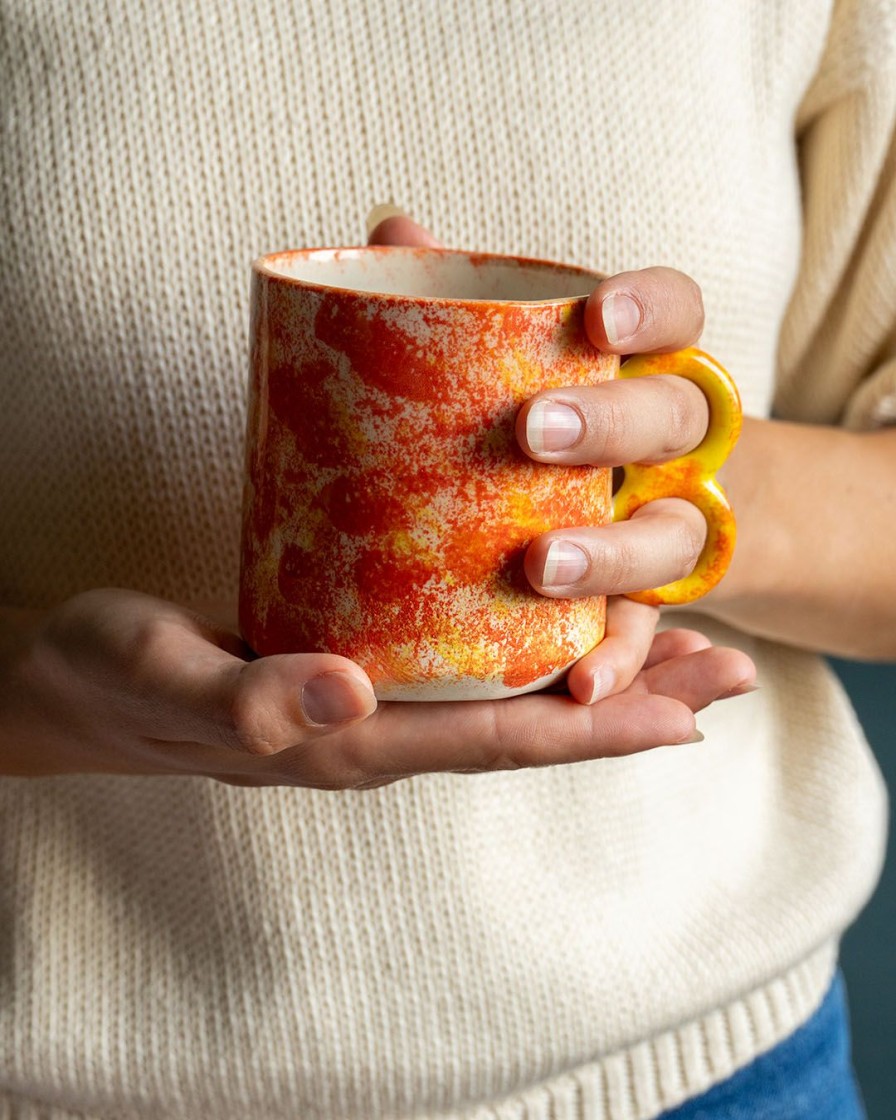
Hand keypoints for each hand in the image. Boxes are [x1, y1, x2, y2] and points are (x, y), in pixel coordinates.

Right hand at [1, 588, 753, 786]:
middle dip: (632, 701)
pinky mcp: (354, 654)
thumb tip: (355, 695)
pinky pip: (463, 657)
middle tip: (727, 667)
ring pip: (509, 689)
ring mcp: (370, 695)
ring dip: (599, 668)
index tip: (688, 715)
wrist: (69, 679)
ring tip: (682, 636)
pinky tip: (561, 607)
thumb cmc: (111, 677)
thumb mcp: (163, 674)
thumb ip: (247, 697)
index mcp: (348, 743)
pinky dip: (530, 637)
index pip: (496, 744)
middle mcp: (378, 726)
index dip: (596, 734)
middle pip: (530, 723)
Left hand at [368, 206, 722, 702]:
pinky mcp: (642, 604)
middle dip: (615, 424)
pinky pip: (644, 633)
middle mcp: (664, 444)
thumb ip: (453, 299)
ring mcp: (661, 524)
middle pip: (677, 420)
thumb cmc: (532, 416)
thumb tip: (389, 225)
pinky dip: (623, 659)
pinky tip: (581, 685)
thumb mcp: (495, 361)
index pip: (678, 311)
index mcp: (636, 365)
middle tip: (533, 430)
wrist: (603, 506)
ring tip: (541, 565)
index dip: (652, 306)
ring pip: (673, 538)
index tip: (596, 313)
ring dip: (617, 553)